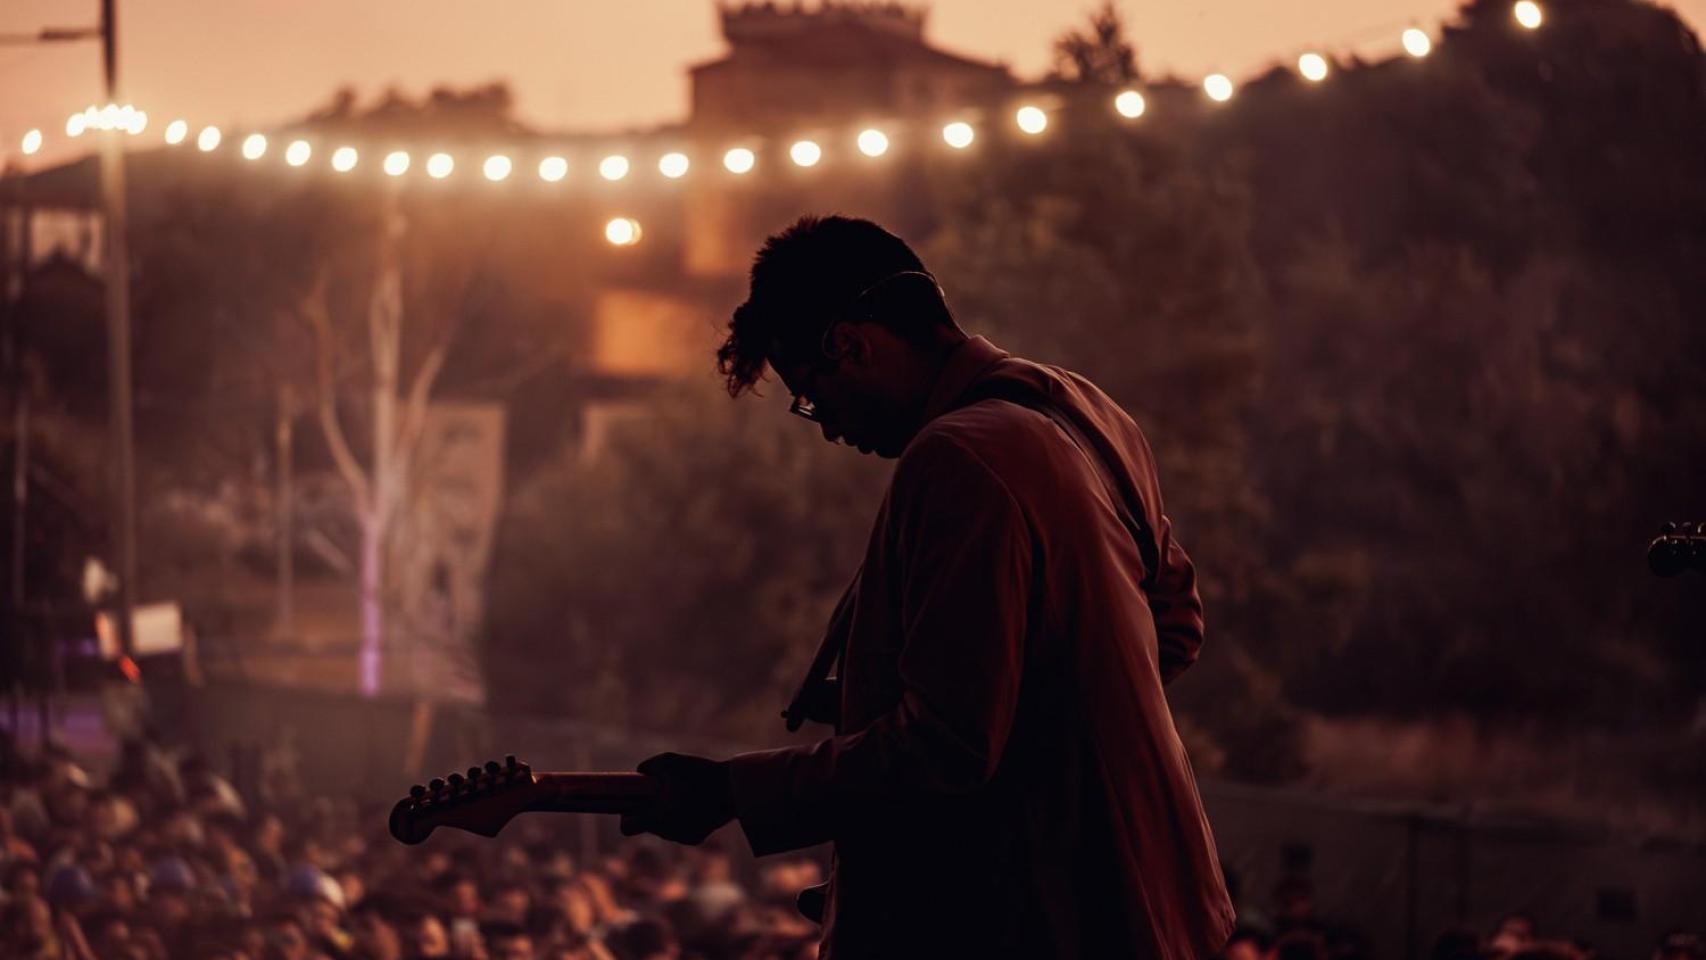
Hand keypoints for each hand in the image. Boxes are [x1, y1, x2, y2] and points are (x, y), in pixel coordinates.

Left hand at [619, 752, 734, 845]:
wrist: (733, 789)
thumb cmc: (700, 774)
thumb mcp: (669, 760)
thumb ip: (649, 765)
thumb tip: (641, 771)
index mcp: (656, 818)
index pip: (627, 827)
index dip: (627, 815)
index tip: (636, 803)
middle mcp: (667, 832)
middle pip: (649, 825)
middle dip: (651, 810)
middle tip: (663, 791)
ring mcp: (682, 837)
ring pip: (666, 827)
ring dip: (669, 814)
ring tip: (683, 793)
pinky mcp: (696, 838)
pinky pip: (682, 829)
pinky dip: (684, 818)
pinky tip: (696, 803)